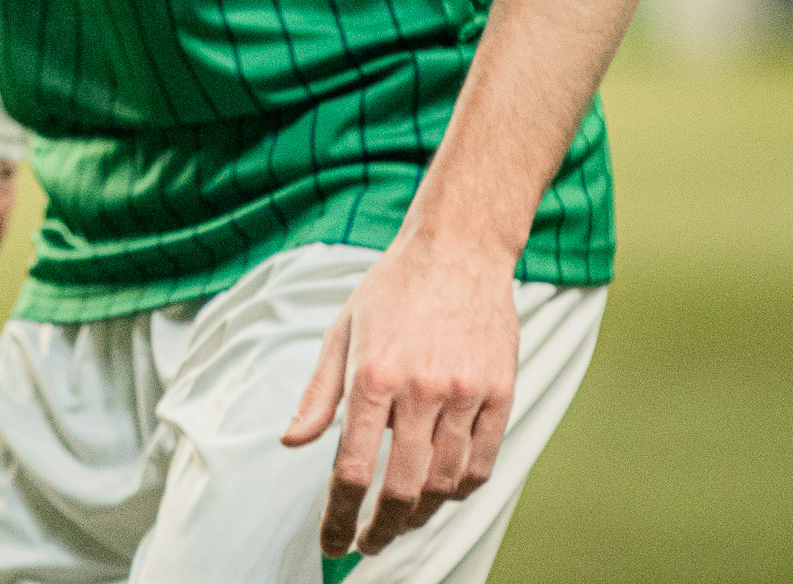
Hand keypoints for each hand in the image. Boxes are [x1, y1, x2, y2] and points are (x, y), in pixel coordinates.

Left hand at [282, 236, 519, 557]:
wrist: (458, 247)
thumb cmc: (393, 289)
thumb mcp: (342, 331)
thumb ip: (319, 393)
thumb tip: (292, 443)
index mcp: (372, 374)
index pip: (352, 468)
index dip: (340, 517)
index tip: (333, 544)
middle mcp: (419, 388)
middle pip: (402, 488)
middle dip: (382, 528)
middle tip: (370, 542)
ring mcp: (465, 392)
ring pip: (445, 482)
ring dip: (422, 514)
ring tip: (404, 520)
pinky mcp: (500, 392)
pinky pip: (484, 463)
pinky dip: (463, 489)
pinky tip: (444, 492)